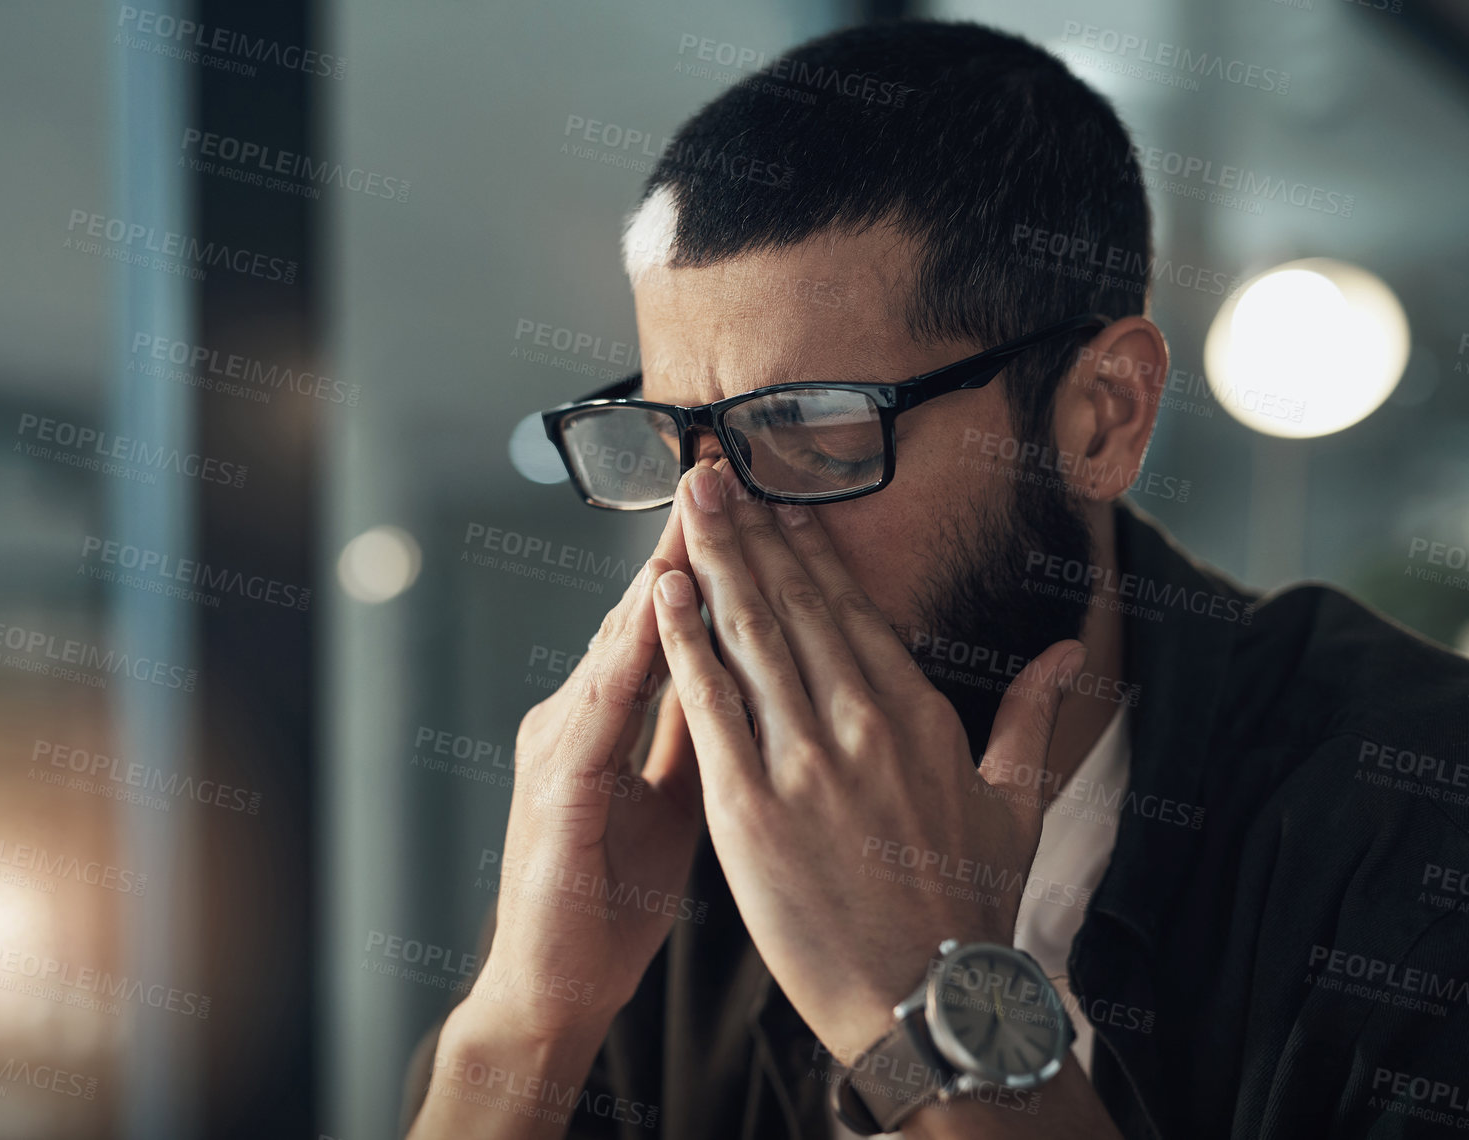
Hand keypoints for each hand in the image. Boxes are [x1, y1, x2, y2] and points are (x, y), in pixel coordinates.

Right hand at [469, 503, 704, 1044]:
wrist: (551, 988)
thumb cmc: (608, 898)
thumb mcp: (674, 802)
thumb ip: (694, 734)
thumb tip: (745, 676)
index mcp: (608, 719)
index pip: (667, 623)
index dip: (708, 563)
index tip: (750, 504)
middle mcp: (576, 717)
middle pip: (639, 616)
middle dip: (683, 544)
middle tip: (721, 471)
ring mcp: (558, 748)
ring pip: (615, 648)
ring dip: (653, 583)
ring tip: (690, 521)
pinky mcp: (553, 793)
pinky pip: (594, 717)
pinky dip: (624, 665)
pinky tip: (651, 625)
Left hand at [651, 463, 1084, 1065]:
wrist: (927, 1001)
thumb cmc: (970, 909)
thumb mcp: (1017, 803)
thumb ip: (1034, 715)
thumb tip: (1070, 649)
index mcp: (917, 714)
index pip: (850, 608)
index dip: (807, 546)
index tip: (777, 498)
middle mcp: (860, 722)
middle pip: (793, 603)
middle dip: (748, 529)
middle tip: (709, 469)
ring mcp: (803, 760)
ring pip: (749, 635)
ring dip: (713, 560)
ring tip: (684, 503)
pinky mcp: (750, 804)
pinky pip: (710, 703)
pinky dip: (683, 641)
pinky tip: (662, 591)